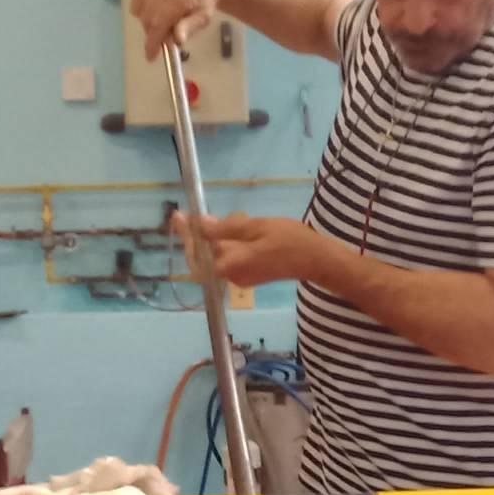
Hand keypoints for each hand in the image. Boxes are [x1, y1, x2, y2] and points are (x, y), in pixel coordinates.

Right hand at [130, 0, 220, 60]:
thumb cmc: (204, 1)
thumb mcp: (203, 18)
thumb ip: (189, 28)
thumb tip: (178, 41)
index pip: (159, 23)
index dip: (153, 42)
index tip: (150, 56)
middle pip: (148, 21)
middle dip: (155, 33)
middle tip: (166, 36)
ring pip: (141, 15)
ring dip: (150, 24)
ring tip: (165, 20)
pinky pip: (135, 6)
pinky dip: (143, 13)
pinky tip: (157, 10)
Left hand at [171, 211, 320, 287]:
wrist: (315, 260)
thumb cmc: (289, 240)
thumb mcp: (255, 227)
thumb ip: (224, 228)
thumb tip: (199, 225)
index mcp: (231, 264)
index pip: (197, 253)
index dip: (186, 235)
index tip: (178, 216)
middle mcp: (231, 276)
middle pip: (204, 257)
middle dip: (198, 237)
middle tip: (191, 216)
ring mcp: (240, 278)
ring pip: (217, 257)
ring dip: (213, 240)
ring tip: (217, 220)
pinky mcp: (248, 275)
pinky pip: (229, 259)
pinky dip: (226, 245)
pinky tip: (233, 231)